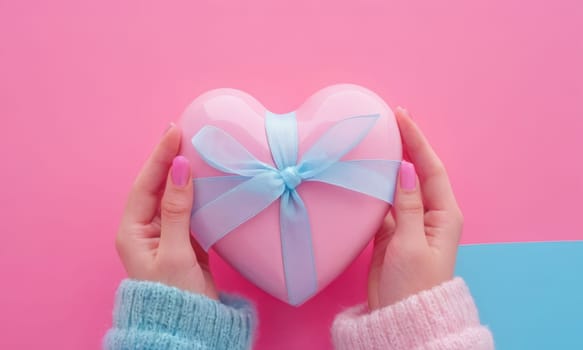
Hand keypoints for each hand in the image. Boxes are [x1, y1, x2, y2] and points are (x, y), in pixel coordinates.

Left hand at [115, 124, 217, 298]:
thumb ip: (178, 209)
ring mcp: (165, 234)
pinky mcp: (183, 240)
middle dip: (169, 159)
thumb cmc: (175, 294)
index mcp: (133, 231)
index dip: (160, 157)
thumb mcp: (176, 251)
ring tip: (196, 148)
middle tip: (184, 132)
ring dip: (184, 173)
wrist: (188, 327)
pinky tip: (207, 178)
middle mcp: (146, 229)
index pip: (146, 184)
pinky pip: (188, 208)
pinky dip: (198, 192)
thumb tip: (181, 168)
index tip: (174, 132)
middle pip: (157, 186)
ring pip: (174, 195)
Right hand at [368, 108, 462, 309]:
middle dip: (404, 146)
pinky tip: (362, 176)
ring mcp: (409, 223)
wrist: (400, 317)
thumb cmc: (413, 284)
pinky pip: (382, 204)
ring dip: (386, 166)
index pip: (430, 168)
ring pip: (397, 186)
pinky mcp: (391, 234)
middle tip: (387, 121)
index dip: (416, 140)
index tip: (401, 116)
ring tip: (372, 143)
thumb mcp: (410, 243)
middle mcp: (428, 214)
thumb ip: (407, 205)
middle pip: (415, 172)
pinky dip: (373, 189)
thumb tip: (405, 170)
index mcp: (443, 214)